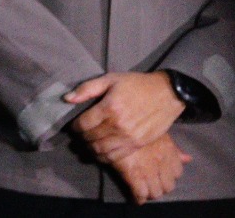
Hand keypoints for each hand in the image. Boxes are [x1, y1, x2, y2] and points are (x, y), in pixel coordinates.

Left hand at [66, 71, 184, 162]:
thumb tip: (66, 99)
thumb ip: (87, 89)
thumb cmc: (137, 84)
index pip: (83, 124)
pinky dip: (104, 157)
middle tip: (79, 134)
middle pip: (90, 138)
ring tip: (88, 142)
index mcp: (109, 108)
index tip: (74, 125)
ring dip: (90, 148)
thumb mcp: (110, 79)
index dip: (74, 126)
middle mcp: (118, 125)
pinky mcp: (138, 144)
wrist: (167, 94)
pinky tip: (100, 151)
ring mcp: (129, 137)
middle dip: (81, 137)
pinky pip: (116, 156)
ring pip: (101, 150)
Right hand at [110, 133, 191, 204]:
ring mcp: (148, 169)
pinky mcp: (134, 173)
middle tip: (151, 184)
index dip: (169, 175)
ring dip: (150, 193)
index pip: (177, 173)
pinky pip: (140, 193)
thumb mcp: (158, 132)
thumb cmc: (136, 125)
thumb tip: (188, 159)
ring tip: (143, 189)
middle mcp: (162, 161)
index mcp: (168, 150)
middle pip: (168, 186)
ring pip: (156, 192)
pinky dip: (138, 197)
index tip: (161, 174)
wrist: (117, 123)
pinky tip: (135, 196)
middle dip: (160, 186)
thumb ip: (173, 148)